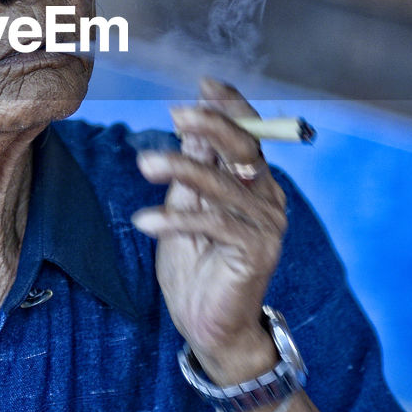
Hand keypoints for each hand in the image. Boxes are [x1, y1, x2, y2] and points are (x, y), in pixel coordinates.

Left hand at [131, 78, 287, 384]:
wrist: (209, 326)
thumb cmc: (196, 265)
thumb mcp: (186, 206)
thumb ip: (192, 169)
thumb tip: (188, 121)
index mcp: (253, 181)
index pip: (248, 133)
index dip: (230, 106)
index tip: (204, 84)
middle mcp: (267, 197)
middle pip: (245, 148)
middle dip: (212, 125)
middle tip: (177, 113)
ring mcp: (267, 224)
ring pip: (222, 183)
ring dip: (180, 169)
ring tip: (144, 164)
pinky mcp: (257, 251)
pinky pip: (213, 223)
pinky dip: (174, 219)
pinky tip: (144, 221)